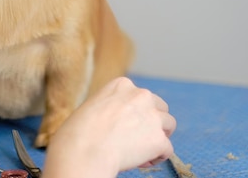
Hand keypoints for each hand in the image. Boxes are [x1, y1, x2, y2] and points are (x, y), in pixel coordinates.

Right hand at [43, 77, 175, 177]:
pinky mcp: (159, 139)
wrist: (84, 149)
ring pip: (169, 125)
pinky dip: (157, 157)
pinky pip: (167, 149)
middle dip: (153, 121)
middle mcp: (141, 96)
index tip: (125, 126)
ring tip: (142, 151)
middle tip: (140, 137)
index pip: (139, 96)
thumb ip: (110, 107)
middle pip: (160, 107)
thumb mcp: (92, 105)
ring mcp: (152, 116)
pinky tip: (143, 162)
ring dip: (158, 137)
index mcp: (122, 85)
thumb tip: (120, 123)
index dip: (135, 113)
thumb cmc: (78, 132)